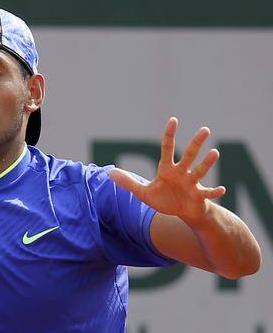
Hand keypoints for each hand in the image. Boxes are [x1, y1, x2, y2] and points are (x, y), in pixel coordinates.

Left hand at [109, 117, 225, 221]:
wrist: (180, 212)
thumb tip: (110, 173)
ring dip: (207, 162)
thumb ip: (128, 183)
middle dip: (196, 143)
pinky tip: (221, 189)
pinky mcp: (199, 196)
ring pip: (200, 170)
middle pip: (189, 155)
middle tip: (205, 130)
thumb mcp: (143, 193)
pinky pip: (208, 193)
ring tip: (215, 153)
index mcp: (167, 169)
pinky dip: (214, 192)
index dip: (169, 135)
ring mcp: (192, 183)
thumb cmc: (164, 199)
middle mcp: (181, 173)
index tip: (173, 120)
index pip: (167, 149)